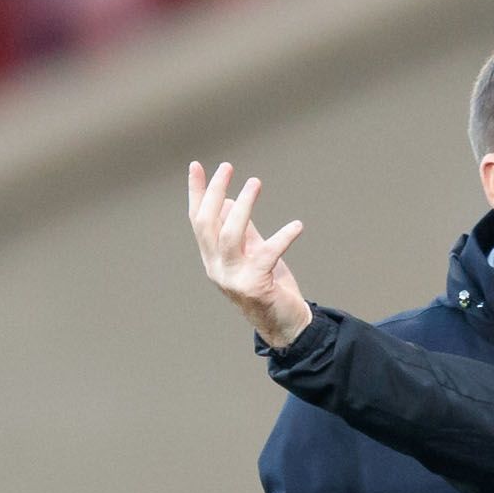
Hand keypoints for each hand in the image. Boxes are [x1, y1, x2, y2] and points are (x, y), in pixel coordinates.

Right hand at [186, 159, 311, 348]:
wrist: (287, 327)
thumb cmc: (270, 288)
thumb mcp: (252, 255)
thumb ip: (242, 231)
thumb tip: (228, 201)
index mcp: (213, 259)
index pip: (198, 221)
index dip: (196, 193)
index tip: (196, 165)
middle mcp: (217, 269)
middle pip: (207, 224)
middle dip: (214, 192)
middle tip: (228, 167)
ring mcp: (234, 279)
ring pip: (230, 235)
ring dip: (243, 206)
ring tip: (255, 183)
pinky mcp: (256, 286)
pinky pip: (268, 254)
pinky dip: (283, 237)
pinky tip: (297, 226)